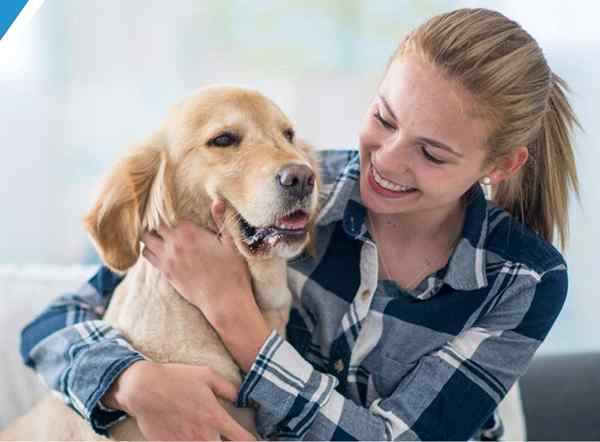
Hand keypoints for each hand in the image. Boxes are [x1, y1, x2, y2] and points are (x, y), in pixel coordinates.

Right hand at [104, 361, 255, 440]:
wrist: (143, 389)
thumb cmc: (176, 378)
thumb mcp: (207, 375)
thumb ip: (228, 388)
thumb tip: (241, 397)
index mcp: (215, 417)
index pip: (242, 439)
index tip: (255, 441)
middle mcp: (203, 435)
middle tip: (228, 437)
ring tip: (209, 436)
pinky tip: (191, 437)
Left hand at [141, 200, 271, 370]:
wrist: (224, 301)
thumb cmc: (231, 271)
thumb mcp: (231, 243)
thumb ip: (221, 220)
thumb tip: (217, 200)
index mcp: (190, 232)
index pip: (166, 212)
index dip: (165, 207)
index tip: (166, 204)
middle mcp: (174, 244)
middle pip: (152, 225)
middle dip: (155, 220)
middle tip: (161, 219)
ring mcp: (167, 260)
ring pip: (145, 241)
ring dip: (150, 236)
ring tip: (158, 233)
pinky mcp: (166, 273)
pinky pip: (148, 257)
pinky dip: (149, 251)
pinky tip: (157, 249)